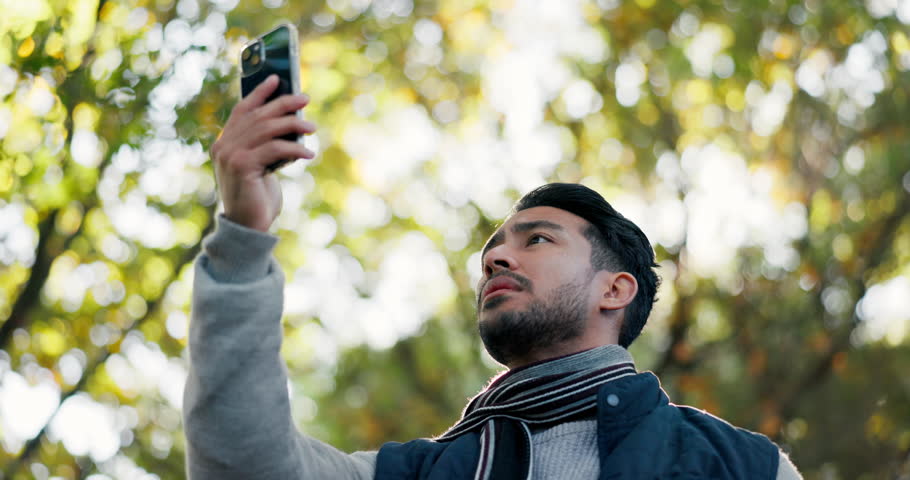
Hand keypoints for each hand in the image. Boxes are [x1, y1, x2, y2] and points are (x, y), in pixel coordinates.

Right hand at [210, 75, 315, 231]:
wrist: (247, 227)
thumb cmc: (257, 197)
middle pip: (258, 116)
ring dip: (293, 125)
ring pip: (266, 129)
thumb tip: (291, 123)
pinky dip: (294, 148)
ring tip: (312, 128)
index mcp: (225, 143)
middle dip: (283, 104)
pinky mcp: (243, 167)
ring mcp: (231, 156)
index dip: (259, 93)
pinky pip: (273, 148)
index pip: (242, 110)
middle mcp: (224, 146)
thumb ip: (266, 145)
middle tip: (305, 99)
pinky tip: (308, 153)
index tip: (277, 78)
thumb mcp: (261, 166)